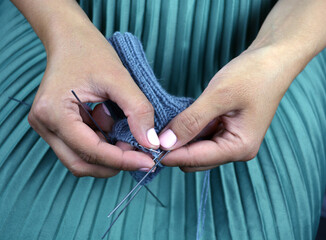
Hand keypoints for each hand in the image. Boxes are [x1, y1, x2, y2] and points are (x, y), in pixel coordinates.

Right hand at [27, 9, 159, 177]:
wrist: (70, 38)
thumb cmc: (90, 52)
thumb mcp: (119, 78)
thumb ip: (137, 111)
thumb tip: (151, 143)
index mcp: (54, 112)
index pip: (90, 151)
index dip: (121, 160)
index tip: (148, 161)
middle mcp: (44, 124)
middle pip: (81, 163)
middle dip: (114, 163)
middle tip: (140, 154)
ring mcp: (47, 127)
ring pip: (80, 158)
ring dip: (108, 155)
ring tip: (126, 136)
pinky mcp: (55, 126)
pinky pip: (80, 147)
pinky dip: (102, 144)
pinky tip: (112, 126)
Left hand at [158, 45, 294, 171]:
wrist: (272, 59)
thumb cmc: (252, 75)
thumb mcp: (218, 96)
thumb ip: (191, 121)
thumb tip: (166, 143)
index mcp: (239, 147)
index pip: (197, 159)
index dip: (171, 155)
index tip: (147, 147)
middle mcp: (236, 149)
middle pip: (196, 160)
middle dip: (175, 149)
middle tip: (153, 133)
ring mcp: (232, 141)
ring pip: (197, 150)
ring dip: (181, 140)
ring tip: (163, 125)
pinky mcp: (227, 131)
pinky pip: (202, 137)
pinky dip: (189, 131)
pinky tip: (178, 120)